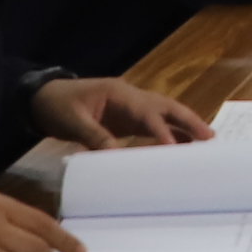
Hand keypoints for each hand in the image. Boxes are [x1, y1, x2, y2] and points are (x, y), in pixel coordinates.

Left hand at [35, 76, 212, 147]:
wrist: (42, 98)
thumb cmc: (56, 106)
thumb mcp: (71, 122)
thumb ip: (94, 137)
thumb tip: (116, 157)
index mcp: (117, 94)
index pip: (145, 113)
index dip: (161, 130)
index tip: (174, 148)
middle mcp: (130, 97)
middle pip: (165, 107)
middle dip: (188, 121)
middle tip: (209, 137)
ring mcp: (129, 107)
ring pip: (164, 113)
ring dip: (184, 125)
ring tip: (206, 141)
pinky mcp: (126, 119)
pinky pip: (153, 124)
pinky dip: (169, 132)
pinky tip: (181, 144)